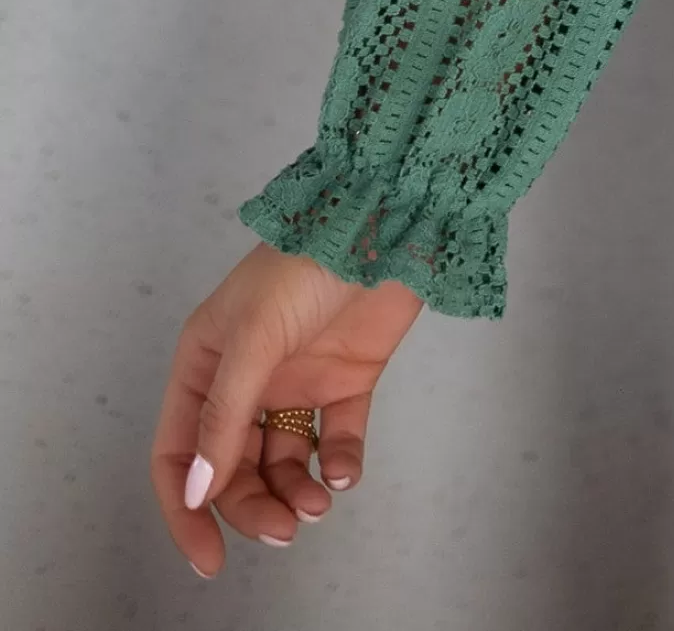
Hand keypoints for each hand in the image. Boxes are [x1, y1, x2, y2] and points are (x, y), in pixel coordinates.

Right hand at [150, 241, 425, 578]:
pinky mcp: (348, 380)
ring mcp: (297, 380)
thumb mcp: (254, 337)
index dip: (186, 509)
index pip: (178, 453)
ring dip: (296, 491)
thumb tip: (197, 489)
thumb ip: (224, 416)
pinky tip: (344, 471)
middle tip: (286, 530)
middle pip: (234, 468)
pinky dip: (339, 464)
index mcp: (206, 363)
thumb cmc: (307, 261)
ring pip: (284, 461)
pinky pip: (335, 439)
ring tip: (318, 503)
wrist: (389, 221)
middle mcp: (247, 378)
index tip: (208, 557)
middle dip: (254, 506)